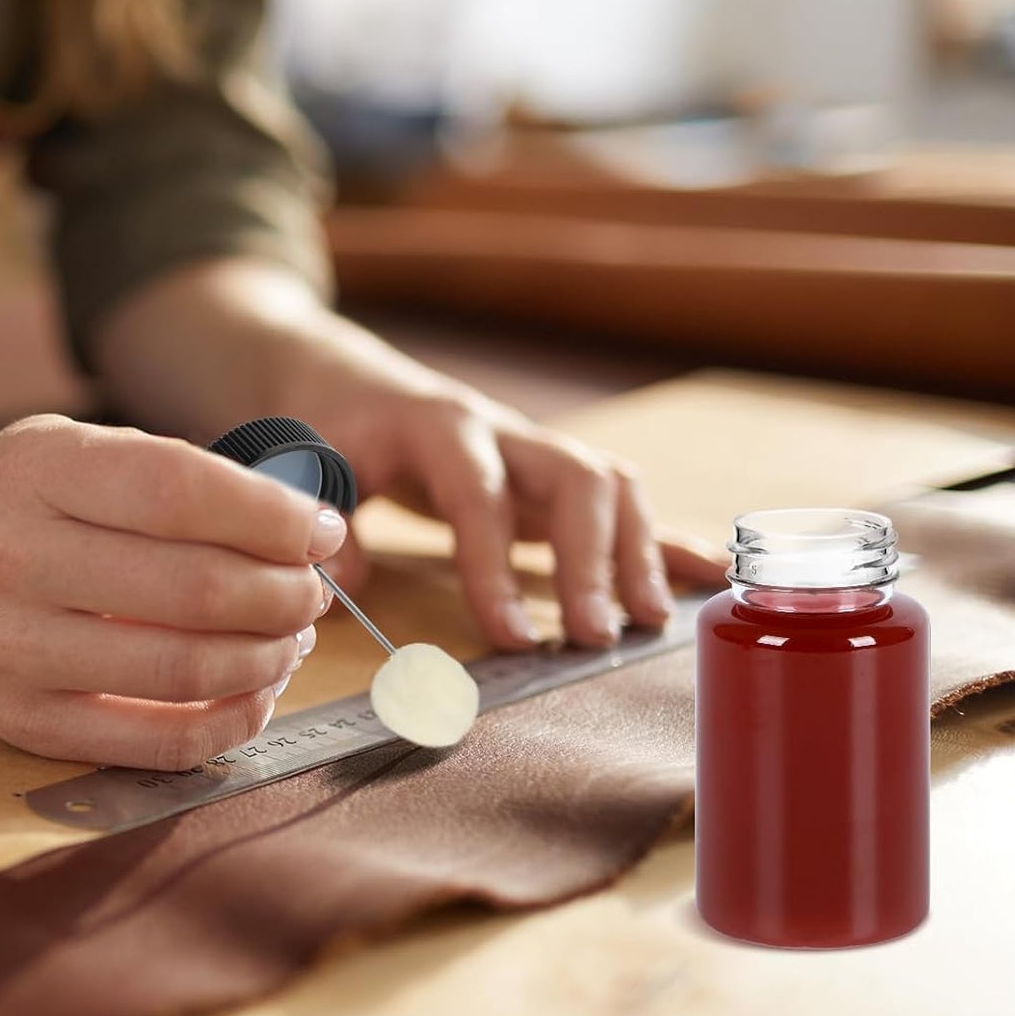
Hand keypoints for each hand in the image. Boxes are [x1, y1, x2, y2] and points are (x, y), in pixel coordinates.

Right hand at [0, 415, 342, 766]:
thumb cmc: (22, 503)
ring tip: (289, 635)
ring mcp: (11, 650)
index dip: (272, 518)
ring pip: (185, 668)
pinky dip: (232, 720)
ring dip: (269, 655)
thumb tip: (305, 533)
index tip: (320, 531)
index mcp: (37, 471)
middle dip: (284, 593)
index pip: (181, 493)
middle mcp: (10, 558)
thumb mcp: (79, 450)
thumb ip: (180, 477)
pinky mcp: (24, 724)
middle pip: (196, 588)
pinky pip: (159, 741)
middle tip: (312, 591)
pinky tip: (258, 690)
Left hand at [282, 346, 727, 651]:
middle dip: (594, 558)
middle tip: (594, 636)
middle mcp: (502, 432)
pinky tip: (705, 572)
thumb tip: (344, 588)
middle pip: (575, 479)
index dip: (496, 568)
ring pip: (611, 484)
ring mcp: (534, 451)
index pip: (480, 497)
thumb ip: (326, 516)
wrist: (346, 375)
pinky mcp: (549, 476)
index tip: (512, 640)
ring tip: (649, 621)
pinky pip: (620, 500)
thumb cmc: (331, 423)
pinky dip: (663, 536)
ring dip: (638, 550)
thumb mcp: (309, 460)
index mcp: (440, 428)